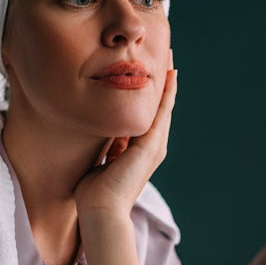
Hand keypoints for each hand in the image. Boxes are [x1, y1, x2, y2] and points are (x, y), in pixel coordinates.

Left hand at [74, 49, 176, 219]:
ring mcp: (154, 146)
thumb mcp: (103, 160)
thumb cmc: (95, 192)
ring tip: (169, 57)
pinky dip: (167, 92)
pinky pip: (162, 112)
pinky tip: (170, 74)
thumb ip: (109, 147)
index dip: (151, 93)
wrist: (100, 210)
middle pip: (161, 106)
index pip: (149, 115)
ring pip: (164, 105)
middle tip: (165, 54)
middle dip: (162, 81)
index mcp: (140, 150)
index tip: (150, 72)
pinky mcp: (151, 145)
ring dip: (168, 80)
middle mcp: (152, 146)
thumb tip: (107, 135)